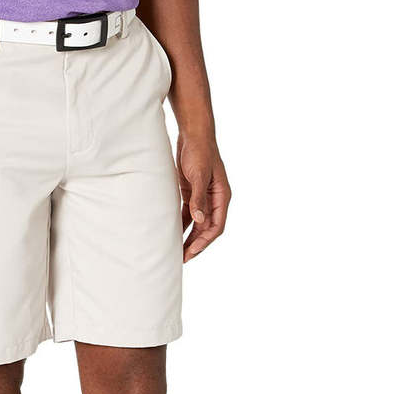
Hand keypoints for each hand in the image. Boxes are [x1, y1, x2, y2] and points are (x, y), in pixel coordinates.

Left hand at [177, 135, 230, 261]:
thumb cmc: (200, 152)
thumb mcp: (199, 175)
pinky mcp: (191, 191)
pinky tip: (172, 232)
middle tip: (182, 259)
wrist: (193, 134)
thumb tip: (199, 220)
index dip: (204, 241)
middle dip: (196, 243)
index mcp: (221, 197)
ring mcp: (203, 196)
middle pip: (207, 228)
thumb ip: (199, 198)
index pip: (216, 226)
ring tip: (177, 251)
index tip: (190, 252)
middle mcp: (214, 199)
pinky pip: (187, 212)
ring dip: (189, 236)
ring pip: (197, 222)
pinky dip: (181, 223)